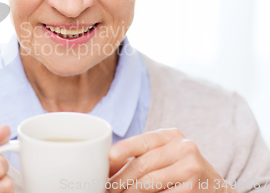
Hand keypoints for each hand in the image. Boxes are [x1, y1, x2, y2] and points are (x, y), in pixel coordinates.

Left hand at [108, 128, 236, 192]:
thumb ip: (139, 155)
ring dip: (129, 192)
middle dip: (121, 179)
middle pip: (143, 164)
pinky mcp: (193, 189)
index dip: (124, 148)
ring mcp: (191, 168)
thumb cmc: (179, 169)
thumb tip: (108, 163)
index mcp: (171, 135)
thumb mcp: (162, 154)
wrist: (214, 187)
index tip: (110, 157)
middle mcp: (183, 148)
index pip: (143, 141)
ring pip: (149, 182)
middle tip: (108, 188)